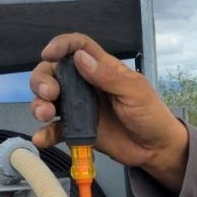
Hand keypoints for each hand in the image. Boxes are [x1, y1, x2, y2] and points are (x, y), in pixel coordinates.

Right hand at [29, 32, 187, 191]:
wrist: (157, 150)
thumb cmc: (152, 116)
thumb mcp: (135, 93)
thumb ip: (108, 77)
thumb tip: (81, 58)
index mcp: (103, 69)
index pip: (78, 47)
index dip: (62, 45)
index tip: (49, 54)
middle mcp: (87, 86)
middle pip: (55, 73)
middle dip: (43, 80)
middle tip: (49, 94)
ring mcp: (81, 109)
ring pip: (50, 101)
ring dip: (40, 105)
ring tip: (45, 114)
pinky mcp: (79, 131)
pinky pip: (58, 130)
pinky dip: (47, 134)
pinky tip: (42, 139)